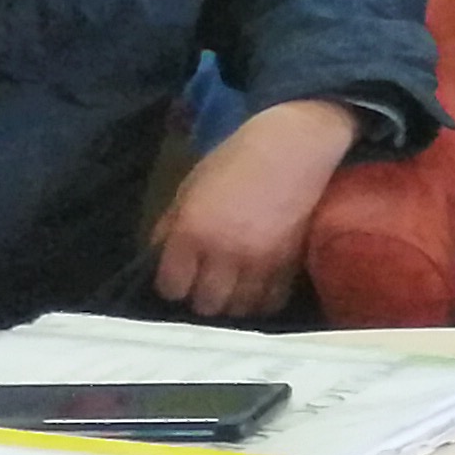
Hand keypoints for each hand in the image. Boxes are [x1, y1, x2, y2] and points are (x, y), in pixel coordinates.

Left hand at [149, 98, 358, 315]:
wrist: (295, 145)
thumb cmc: (237, 159)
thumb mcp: (192, 186)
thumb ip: (171, 225)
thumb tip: (159, 257)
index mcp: (192, 231)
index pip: (171, 286)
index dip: (172, 283)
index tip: (178, 275)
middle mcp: (224, 252)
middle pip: (205, 304)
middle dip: (202, 296)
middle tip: (206, 282)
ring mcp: (260, 260)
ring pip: (239, 309)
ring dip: (233, 301)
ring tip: (234, 287)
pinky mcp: (290, 262)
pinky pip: (272, 301)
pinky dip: (262, 299)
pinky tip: (258, 286)